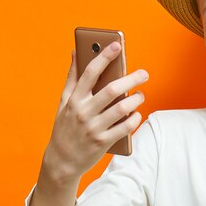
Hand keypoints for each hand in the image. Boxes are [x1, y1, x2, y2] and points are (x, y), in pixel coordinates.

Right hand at [43, 42, 148, 182]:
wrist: (61, 160)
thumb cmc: (65, 126)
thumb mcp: (63, 102)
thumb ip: (72, 77)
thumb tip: (77, 52)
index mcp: (74, 99)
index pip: (90, 73)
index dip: (104, 57)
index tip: (117, 45)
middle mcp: (83, 112)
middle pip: (111, 90)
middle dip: (131, 79)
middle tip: (143, 73)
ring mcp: (93, 128)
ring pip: (121, 109)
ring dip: (136, 100)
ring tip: (141, 95)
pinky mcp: (103, 142)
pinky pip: (125, 127)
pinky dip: (134, 119)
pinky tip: (137, 113)